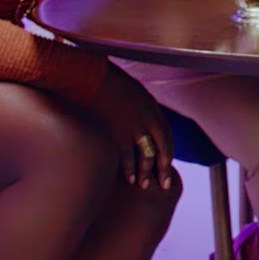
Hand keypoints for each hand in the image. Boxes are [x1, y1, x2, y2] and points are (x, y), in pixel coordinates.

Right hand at [89, 65, 173, 190]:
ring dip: (147, 172)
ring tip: (143, 184)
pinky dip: (130, 168)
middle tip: (164, 184)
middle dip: (164, 167)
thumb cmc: (106, 80)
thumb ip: (139, 106)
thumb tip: (141, 119)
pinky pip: (128, 155)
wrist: (90, 74)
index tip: (166, 166)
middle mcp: (148, 117)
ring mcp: (134, 125)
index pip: (166, 135)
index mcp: (152, 107)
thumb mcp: (131, 90)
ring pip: (147, 154)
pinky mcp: (118, 131)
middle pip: (163, 147)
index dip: (168, 153)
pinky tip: (130, 178)